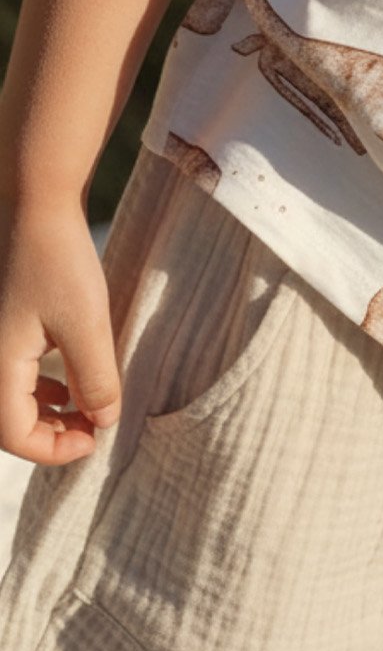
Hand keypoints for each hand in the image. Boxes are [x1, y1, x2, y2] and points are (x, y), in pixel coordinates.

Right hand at [0, 193, 121, 464]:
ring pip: (9, 396)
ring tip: (85, 404)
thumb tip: (104, 420)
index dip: (56, 449)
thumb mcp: (87, 325)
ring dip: (46, 409)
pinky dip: (38, 383)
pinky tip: (68, 374)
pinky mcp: (1, 321)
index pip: (15, 435)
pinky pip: (11, 370)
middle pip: (8, 421)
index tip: (96, 440)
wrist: (33, 201)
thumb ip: (96, 379)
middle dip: (51, 433)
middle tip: (94, 426)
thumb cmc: (57, 260)